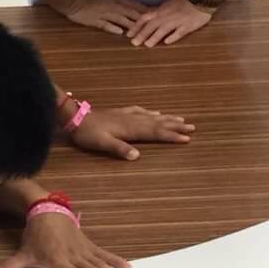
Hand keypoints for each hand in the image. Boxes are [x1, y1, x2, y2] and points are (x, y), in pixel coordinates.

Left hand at [0, 213, 129, 267]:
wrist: (47, 212)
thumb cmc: (35, 235)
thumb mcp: (23, 252)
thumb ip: (9, 266)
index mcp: (58, 259)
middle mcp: (73, 255)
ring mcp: (83, 249)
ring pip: (100, 263)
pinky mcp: (89, 244)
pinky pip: (104, 253)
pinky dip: (116, 260)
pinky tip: (127, 267)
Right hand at [63, 0, 147, 35]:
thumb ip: (120, 4)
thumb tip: (133, 10)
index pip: (134, 5)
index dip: (145, 10)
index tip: (156, 15)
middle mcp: (112, 6)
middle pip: (130, 12)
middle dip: (142, 19)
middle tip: (153, 25)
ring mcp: (104, 13)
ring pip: (120, 19)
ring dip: (130, 25)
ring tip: (140, 32)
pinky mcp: (95, 20)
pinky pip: (105, 24)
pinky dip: (112, 27)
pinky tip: (120, 33)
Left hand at [71, 106, 194, 160]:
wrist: (76, 118)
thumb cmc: (88, 134)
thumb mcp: (102, 143)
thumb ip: (120, 149)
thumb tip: (137, 156)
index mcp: (131, 129)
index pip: (155, 133)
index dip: (171, 136)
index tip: (187, 138)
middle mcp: (133, 120)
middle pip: (158, 123)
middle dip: (175, 126)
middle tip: (192, 127)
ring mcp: (128, 115)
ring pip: (152, 116)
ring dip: (167, 118)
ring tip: (181, 119)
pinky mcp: (121, 112)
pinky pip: (141, 111)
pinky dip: (151, 112)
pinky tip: (155, 112)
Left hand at [126, 0, 213, 47]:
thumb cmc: (184, 2)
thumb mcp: (167, 5)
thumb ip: (158, 12)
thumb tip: (147, 18)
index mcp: (161, 10)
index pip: (145, 18)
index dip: (136, 26)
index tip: (129, 34)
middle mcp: (166, 16)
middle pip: (152, 25)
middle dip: (142, 34)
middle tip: (134, 43)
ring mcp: (177, 21)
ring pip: (163, 29)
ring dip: (154, 37)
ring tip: (147, 44)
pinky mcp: (187, 26)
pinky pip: (179, 32)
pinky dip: (173, 37)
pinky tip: (167, 42)